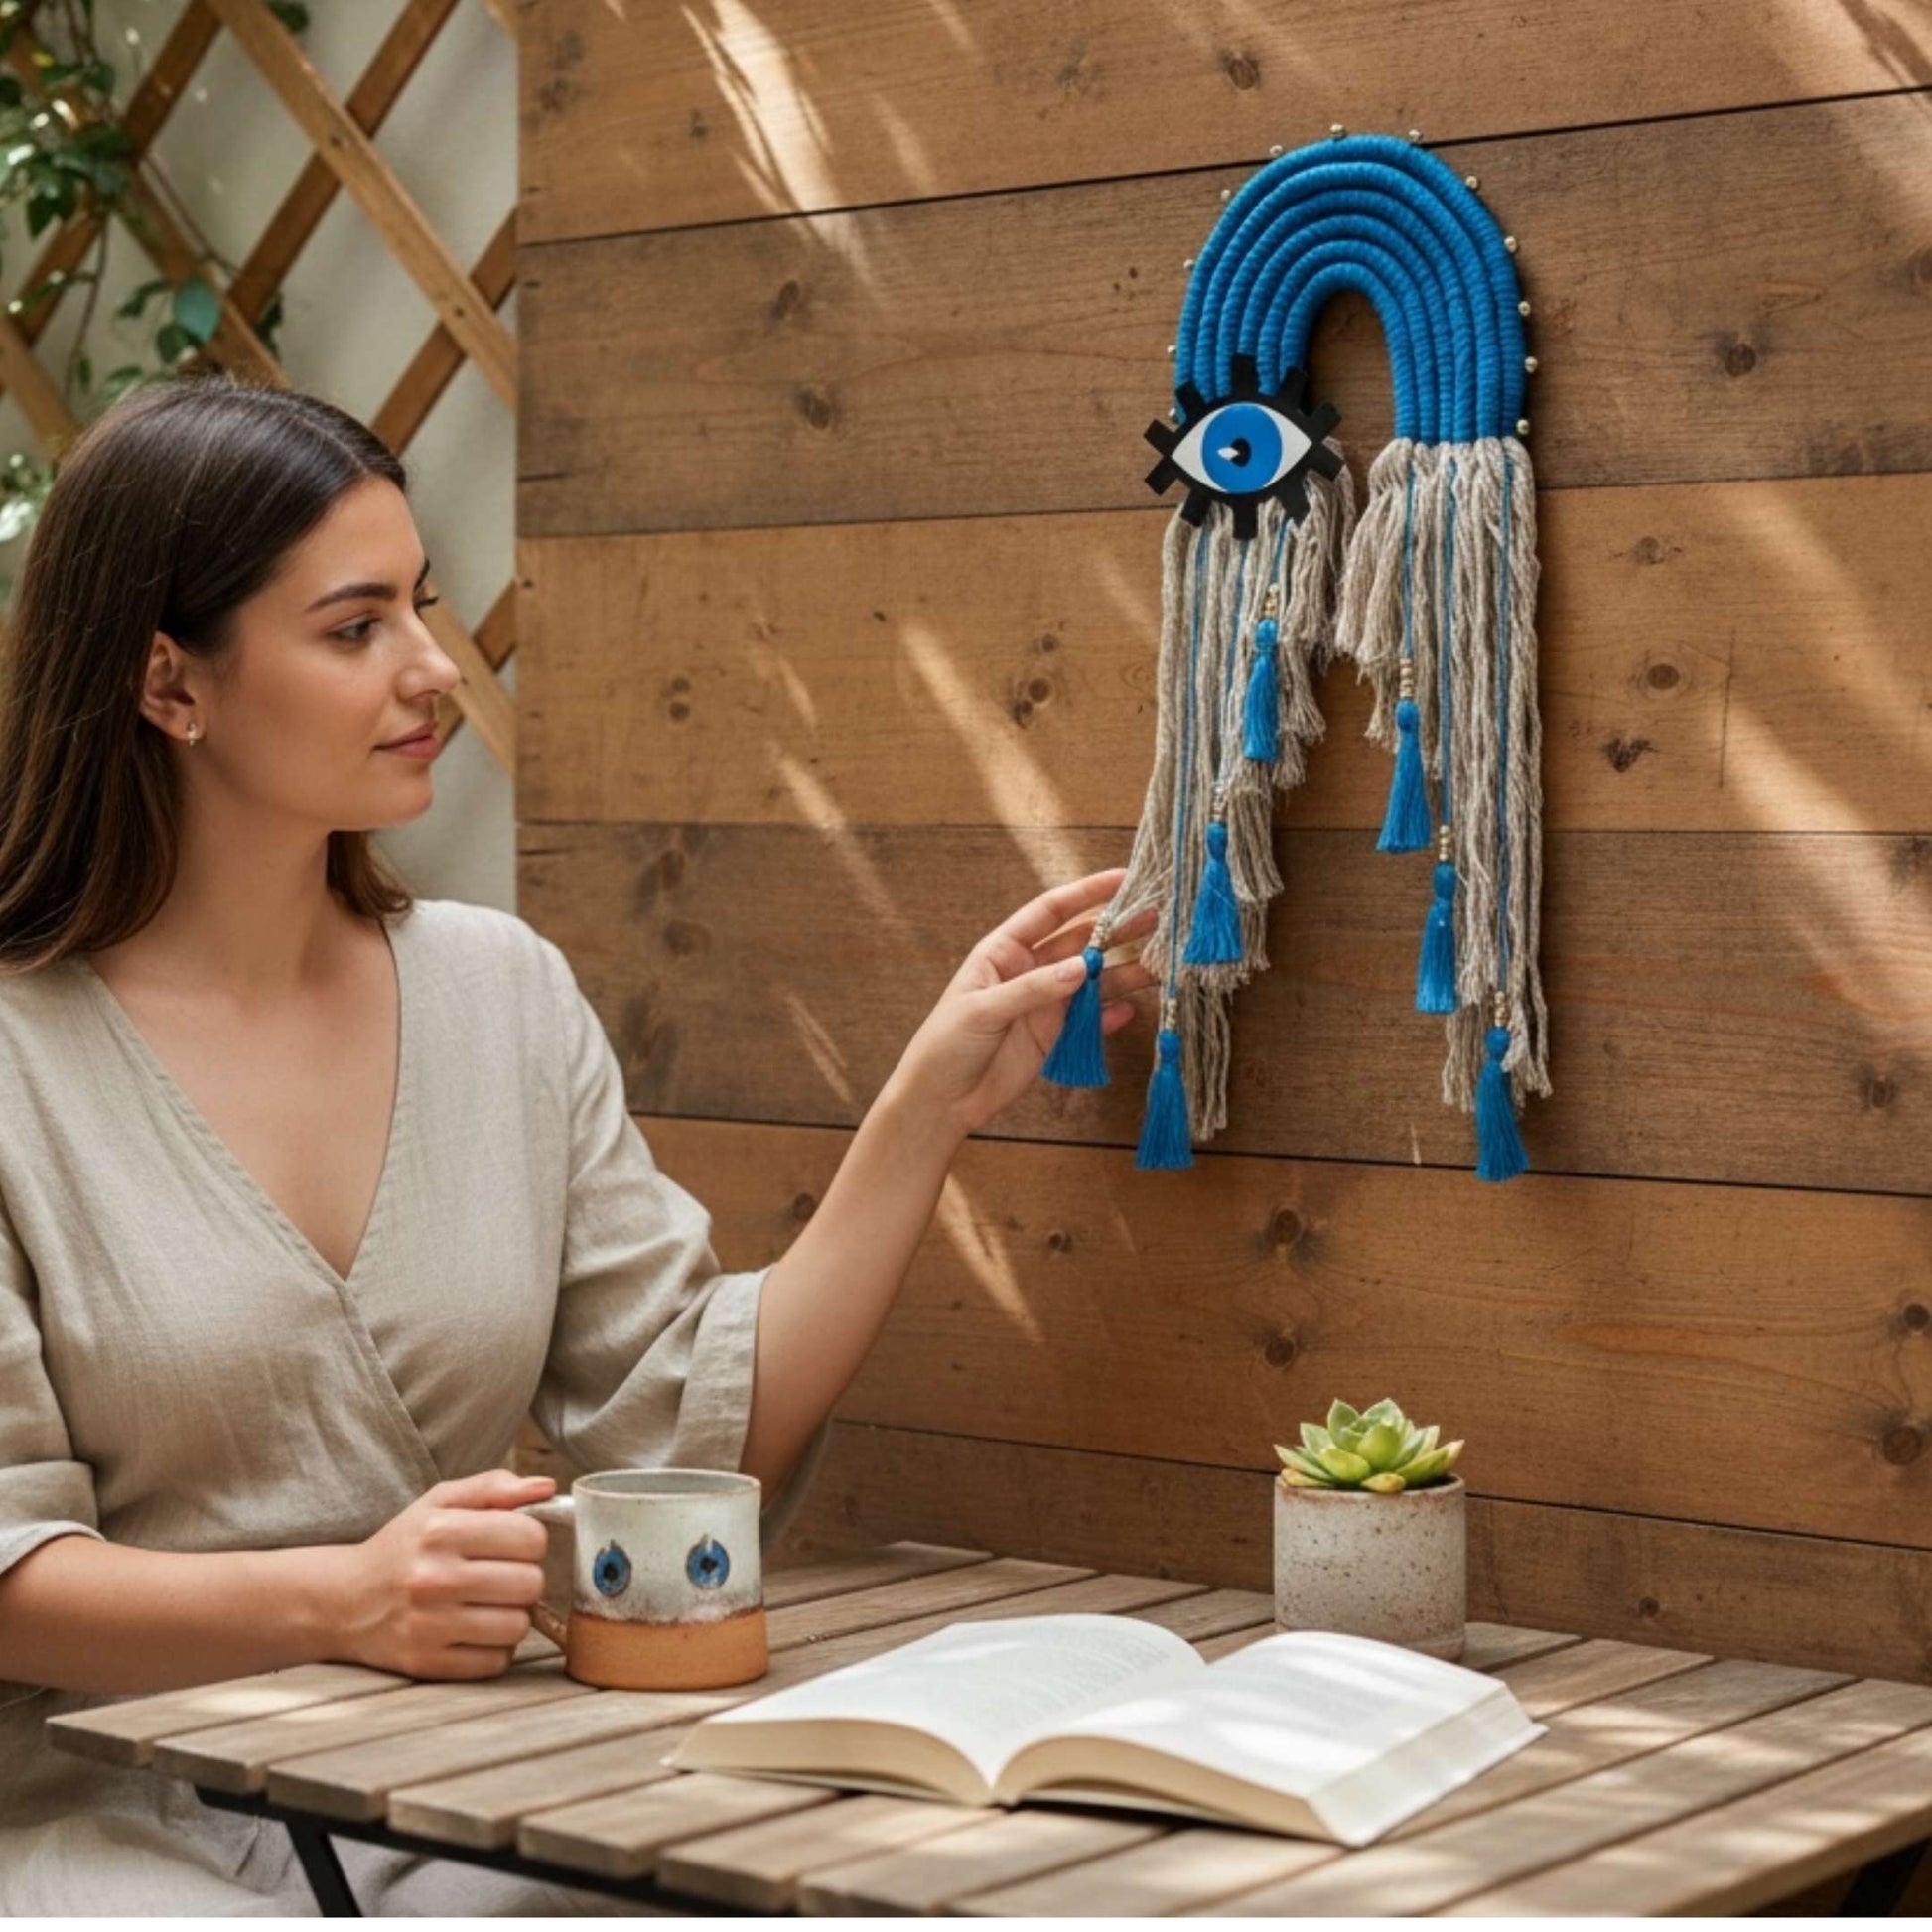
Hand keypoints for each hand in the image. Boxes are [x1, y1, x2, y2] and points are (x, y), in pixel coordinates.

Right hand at [330, 1469, 554, 1678]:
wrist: (342, 1600)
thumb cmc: (404, 1546)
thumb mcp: (440, 1502)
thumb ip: (494, 1487)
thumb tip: (547, 1487)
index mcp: (440, 1531)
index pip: (530, 1537)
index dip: (531, 1539)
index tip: (513, 1543)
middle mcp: (433, 1578)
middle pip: (531, 1584)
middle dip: (525, 1577)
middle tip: (502, 1574)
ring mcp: (428, 1626)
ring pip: (518, 1626)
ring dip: (513, 1614)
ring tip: (490, 1603)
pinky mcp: (427, 1664)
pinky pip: (497, 1662)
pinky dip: (495, 1647)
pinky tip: (475, 1629)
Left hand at [889, 867, 1156, 1138]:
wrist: (941, 1100)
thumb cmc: (946, 1045)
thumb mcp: (982, 1010)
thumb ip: (1032, 988)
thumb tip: (1083, 967)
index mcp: (1004, 950)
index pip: (1052, 911)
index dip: (1087, 893)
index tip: (1124, 878)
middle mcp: (1031, 970)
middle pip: (1082, 942)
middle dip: (1118, 929)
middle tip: (1156, 918)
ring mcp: (1046, 1003)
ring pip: (1094, 980)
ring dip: (1124, 973)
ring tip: (1159, 965)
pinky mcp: (1056, 1035)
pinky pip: (1091, 1019)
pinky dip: (1112, 1015)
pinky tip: (1132, 1009)